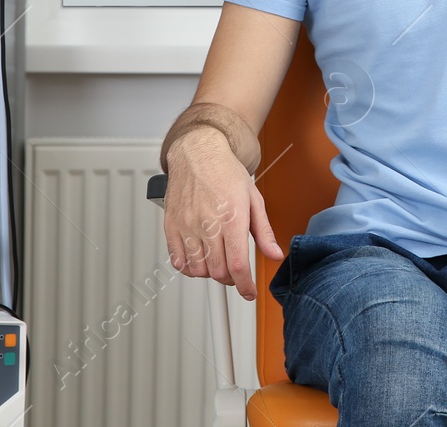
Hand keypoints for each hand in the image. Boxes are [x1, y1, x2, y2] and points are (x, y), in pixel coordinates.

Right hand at [162, 128, 282, 300]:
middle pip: (218, 271)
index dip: (245, 285)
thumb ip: (264, 231)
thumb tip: (275, 254)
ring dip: (211, 274)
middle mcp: (207, 223)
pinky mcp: (171, 226)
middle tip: (236, 272)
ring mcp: (187, 225)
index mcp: (232, 216)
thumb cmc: (226, 173)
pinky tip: (199, 259)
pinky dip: (189, 268)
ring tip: (218, 262)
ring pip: (198, 270)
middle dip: (231, 279)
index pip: (237, 264)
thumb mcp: (254, 199)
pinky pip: (178, 261)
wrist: (198, 154)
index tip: (249, 292)